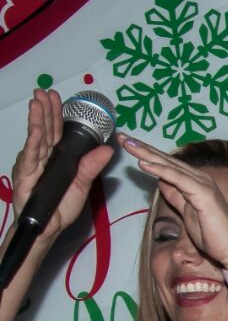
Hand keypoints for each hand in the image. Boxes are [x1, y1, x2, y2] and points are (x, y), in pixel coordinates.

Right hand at [8, 88, 114, 247]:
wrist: (49, 229)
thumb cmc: (62, 207)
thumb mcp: (82, 185)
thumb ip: (91, 166)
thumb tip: (107, 149)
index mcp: (55, 158)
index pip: (56, 132)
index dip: (56, 114)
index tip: (56, 96)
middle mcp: (42, 158)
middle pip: (45, 130)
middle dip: (44, 110)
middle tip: (44, 91)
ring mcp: (32, 165)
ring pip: (36, 139)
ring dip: (37, 119)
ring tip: (37, 101)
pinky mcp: (27, 176)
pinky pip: (32, 157)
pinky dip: (34, 142)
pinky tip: (36, 130)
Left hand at [118, 134, 227, 267]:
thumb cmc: (212, 234)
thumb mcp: (186, 211)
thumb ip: (175, 195)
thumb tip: (161, 181)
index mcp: (195, 182)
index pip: (167, 164)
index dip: (147, 153)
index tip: (127, 144)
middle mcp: (200, 178)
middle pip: (166, 160)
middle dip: (142, 148)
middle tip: (121, 137)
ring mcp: (202, 184)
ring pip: (170, 166)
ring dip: (147, 154)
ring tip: (128, 144)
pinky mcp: (203, 193)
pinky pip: (177, 179)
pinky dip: (160, 170)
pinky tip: (144, 163)